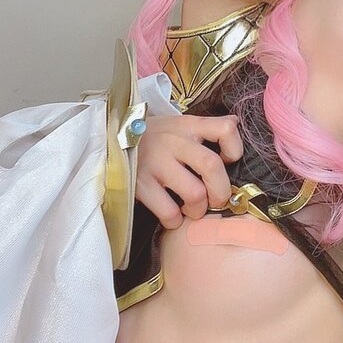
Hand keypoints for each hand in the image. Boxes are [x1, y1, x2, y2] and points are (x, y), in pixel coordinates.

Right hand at [136, 113, 242, 228]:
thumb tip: (235, 121)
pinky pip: (169, 212)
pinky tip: (171, 215)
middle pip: (212, 166)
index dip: (234, 149)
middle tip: (216, 200)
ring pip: (194, 194)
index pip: (225, 129)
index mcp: (187, 126)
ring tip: (192, 209)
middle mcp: (174, 142)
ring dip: (198, 209)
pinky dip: (174, 221)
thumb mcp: (177, 124)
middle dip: (221, 191)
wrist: (107, 139)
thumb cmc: (152, 136)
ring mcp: (157, 164)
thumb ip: (206, 126)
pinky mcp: (140, 185)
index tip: (228, 161)